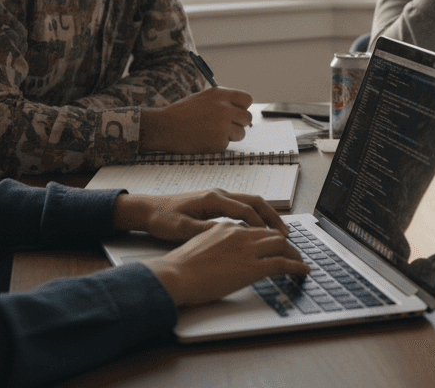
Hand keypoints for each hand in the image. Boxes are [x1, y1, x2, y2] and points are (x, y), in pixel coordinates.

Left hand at [113, 188, 290, 241]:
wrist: (148, 210)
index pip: (247, 210)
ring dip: (266, 216)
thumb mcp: (183, 229)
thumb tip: (230, 234)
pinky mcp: (214, 203)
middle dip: (273, 217)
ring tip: (278, 233)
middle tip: (286, 235)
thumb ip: (207, 230)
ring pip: (250, 203)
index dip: (263, 225)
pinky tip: (258, 230)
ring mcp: (218, 197)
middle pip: (255, 202)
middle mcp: (219, 194)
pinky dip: (255, 217)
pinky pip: (242, 207)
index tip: (276, 240)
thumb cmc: (163, 219)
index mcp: (213, 199)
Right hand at [139, 87, 253, 153]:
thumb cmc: (181, 113)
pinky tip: (204, 139)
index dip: (242, 107)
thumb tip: (240, 109)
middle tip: (226, 126)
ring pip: (241, 133)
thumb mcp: (203, 98)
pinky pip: (227, 144)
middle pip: (247, 118)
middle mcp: (225, 108)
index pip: (247, 99)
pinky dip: (218, 144)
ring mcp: (223, 125)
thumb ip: (222, 101)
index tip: (236, 113)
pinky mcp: (219, 142)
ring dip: (231, 135)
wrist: (164, 127)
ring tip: (212, 133)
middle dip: (239, 123)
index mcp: (220, 94)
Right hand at [142, 221, 310, 306]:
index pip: (254, 227)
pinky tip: (303, 271)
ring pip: (281, 244)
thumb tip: (219, 252)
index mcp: (225, 227)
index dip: (267, 235)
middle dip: (285, 242)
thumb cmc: (179, 266)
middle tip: (292, 252)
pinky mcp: (252, 267)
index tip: (273, 243)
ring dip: (294, 253)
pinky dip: (297, 266)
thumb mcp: (197, 245)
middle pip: (271, 232)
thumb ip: (213, 243)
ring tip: (300, 262)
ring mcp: (247, 249)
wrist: (175, 274)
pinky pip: (282, 263)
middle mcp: (239, 233)